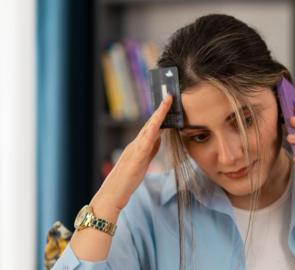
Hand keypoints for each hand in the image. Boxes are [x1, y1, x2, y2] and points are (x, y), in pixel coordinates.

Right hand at [91, 95, 172, 211]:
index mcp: (138, 147)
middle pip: (150, 124)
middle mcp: (135, 145)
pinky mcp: (134, 160)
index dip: (160, 116)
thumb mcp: (142, 164)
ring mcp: (134, 151)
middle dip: (160, 110)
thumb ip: (150, 151)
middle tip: (169, 97)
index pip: (151, 128)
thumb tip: (159, 139)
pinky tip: (158, 125)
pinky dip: (152, 132)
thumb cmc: (126, 183)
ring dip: (158, 116)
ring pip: (148, 129)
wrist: (110, 196)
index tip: (168, 103)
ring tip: (167, 103)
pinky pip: (145, 143)